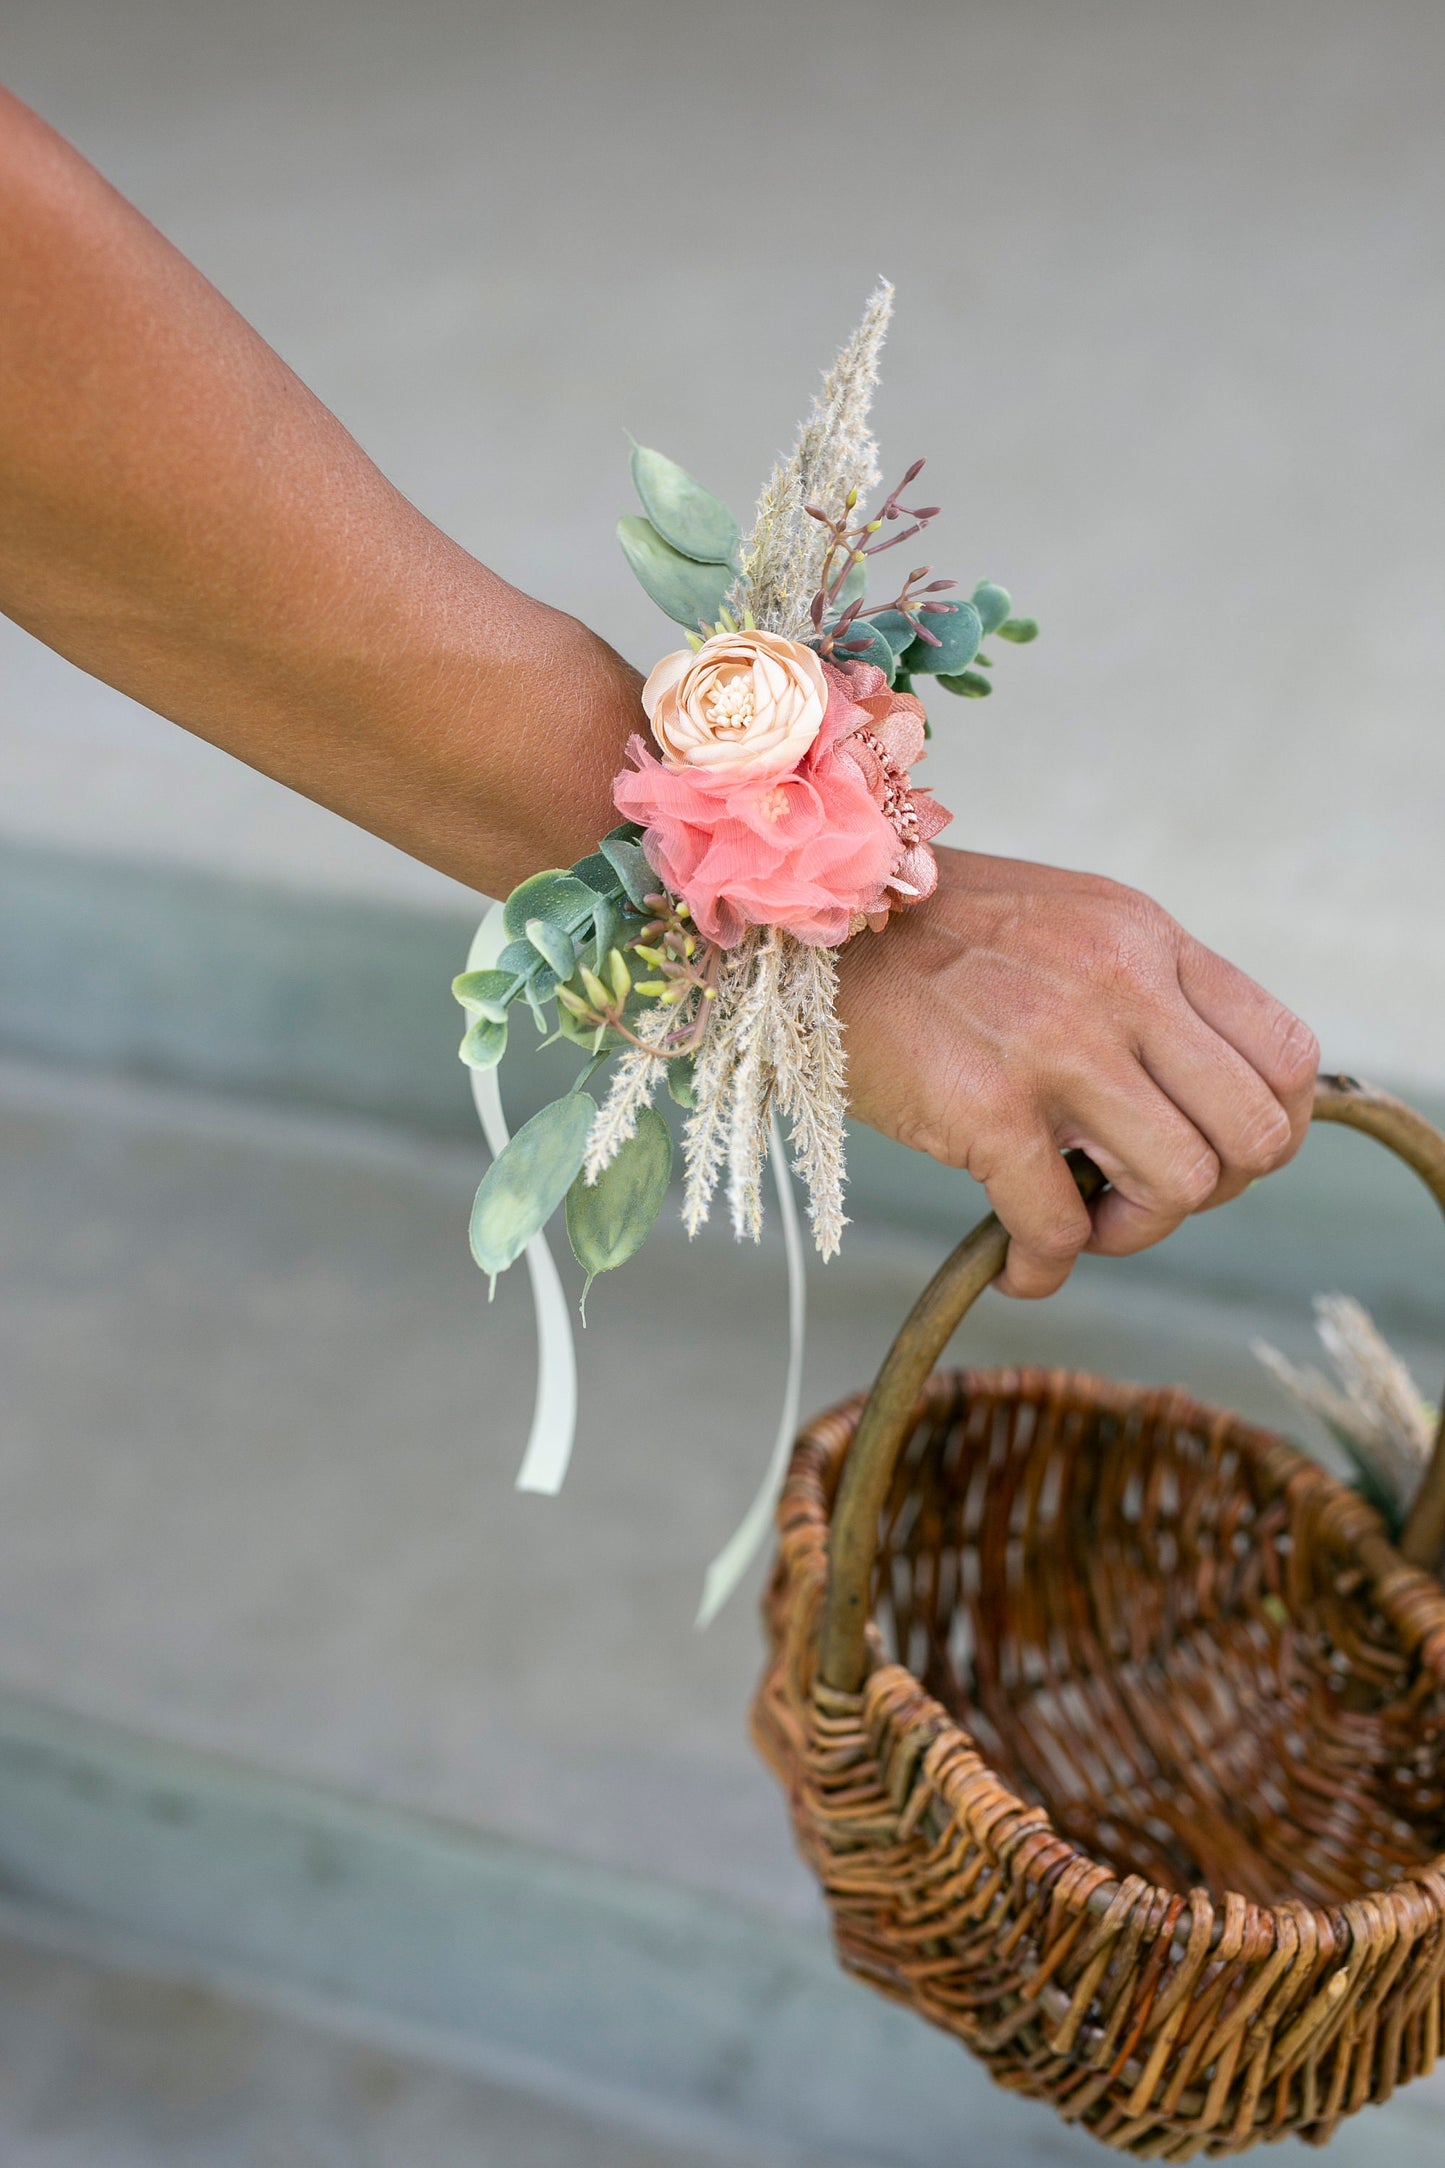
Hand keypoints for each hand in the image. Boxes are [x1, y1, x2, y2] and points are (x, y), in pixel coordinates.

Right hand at [835, 847, 1319, 1297]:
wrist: (812, 926)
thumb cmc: (928, 934)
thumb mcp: (1067, 923)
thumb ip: (1140, 990)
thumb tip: (1191, 1091)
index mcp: (1147, 939)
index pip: (1286, 1056)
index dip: (1269, 1130)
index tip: (1214, 1153)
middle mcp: (1122, 987)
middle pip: (1254, 1135)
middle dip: (1213, 1190)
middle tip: (1141, 1192)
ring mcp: (1059, 1048)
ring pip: (1179, 1188)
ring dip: (1131, 1231)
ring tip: (1076, 1221)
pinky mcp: (987, 1109)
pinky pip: (1059, 1230)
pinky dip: (1043, 1268)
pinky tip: (1015, 1262)